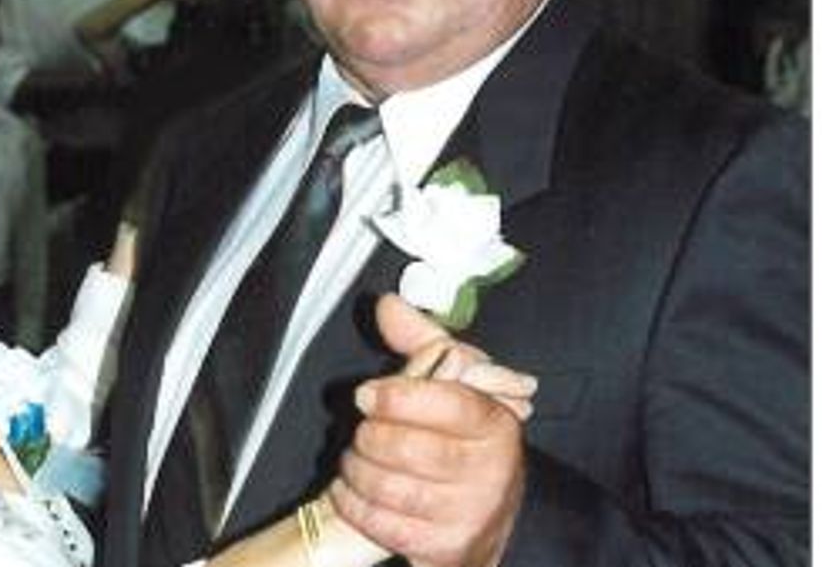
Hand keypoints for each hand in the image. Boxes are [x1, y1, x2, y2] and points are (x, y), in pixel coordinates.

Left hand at [330, 295, 529, 566]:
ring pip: (395, 490)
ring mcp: (471, 515)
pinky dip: (356, 506)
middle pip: (414, 450)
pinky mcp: (448, 550)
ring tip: (352, 458)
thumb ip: (423, 343)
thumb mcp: (455, 386)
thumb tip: (387, 305)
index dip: (400, 398)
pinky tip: (349, 490)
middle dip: (371, 438)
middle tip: (359, 430)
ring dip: (358, 471)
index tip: (366, 394)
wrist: (486, 515)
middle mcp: (492, 471)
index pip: (448, 404)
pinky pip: (387, 528)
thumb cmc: (464, 439)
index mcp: (497, 421)